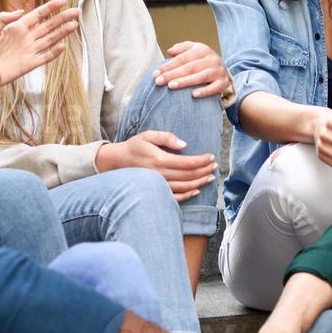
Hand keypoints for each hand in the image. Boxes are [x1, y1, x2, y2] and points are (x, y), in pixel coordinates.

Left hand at [0, 0, 79, 85]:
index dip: (50, 8)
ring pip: (49, 39)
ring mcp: (28, 51)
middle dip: (62, 18)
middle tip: (75, 12)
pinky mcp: (28, 64)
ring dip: (62, 33)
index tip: (62, 1)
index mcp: (17, 28)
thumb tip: (21, 11)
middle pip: (48, 26)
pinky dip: (53, 53)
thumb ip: (4, 18)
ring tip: (74, 25)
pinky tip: (62, 46)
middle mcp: (26, 38)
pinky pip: (44, 57)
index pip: (38, 15)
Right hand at [96, 130, 215, 201]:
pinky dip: (187, 195)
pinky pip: (175, 196)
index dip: (201, 161)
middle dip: (204, 170)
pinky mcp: (157, 191)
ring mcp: (159, 185)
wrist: (117, 162)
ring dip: (199, 182)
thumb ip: (166, 137)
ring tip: (210, 177)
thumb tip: (184, 144)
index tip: (211, 157)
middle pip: (189, 175)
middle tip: (215, 166)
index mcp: (160, 160)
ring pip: (184, 187)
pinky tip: (196, 190)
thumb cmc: (134, 147)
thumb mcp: (148, 135)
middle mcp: (161, 174)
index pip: (187, 162)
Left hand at [154, 41, 231, 99]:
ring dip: (185, 82)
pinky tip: (193, 95)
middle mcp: (211, 59)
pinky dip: (204, 91)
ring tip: (171, 86)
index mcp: (202, 50)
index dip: (168, 65)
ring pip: (200, 77)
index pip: (182, 58)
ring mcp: (218, 71)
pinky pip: (214, 88)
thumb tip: (170, 51)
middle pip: (189, 67)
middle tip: (159, 81)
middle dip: (172, 74)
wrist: (224, 71)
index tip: (156, 73)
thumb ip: (182, 48)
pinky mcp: (223, 83)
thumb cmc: (203, 61)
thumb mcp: (195, 50)